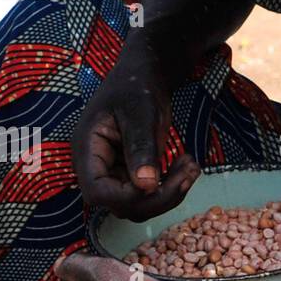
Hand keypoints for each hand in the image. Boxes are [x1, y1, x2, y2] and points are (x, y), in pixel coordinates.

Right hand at [71, 35, 199, 221]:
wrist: (145, 75)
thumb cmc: (137, 86)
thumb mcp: (141, 111)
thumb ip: (141, 146)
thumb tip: (146, 186)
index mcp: (88, 150)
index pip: (98, 192)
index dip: (128, 197)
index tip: (160, 182)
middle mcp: (97, 168)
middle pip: (121, 204)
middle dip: (158, 197)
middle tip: (190, 171)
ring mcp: (114, 172)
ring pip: (138, 205)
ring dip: (169, 194)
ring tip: (192, 167)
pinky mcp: (132, 173)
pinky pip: (150, 194)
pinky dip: (172, 186)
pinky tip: (188, 165)